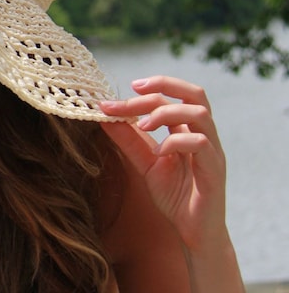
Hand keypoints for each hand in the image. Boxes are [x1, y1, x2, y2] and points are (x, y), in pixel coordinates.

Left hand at [99, 75, 226, 251]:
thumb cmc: (174, 195)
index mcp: (189, 130)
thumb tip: (105, 115)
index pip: (172, 97)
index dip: (147, 90)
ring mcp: (212, 152)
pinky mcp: (215, 171)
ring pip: (200, 114)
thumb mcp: (145, 162)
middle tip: (134, 89)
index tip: (120, 92)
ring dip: (167, 113)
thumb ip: (128, 139)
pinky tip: (159, 153)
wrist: (194, 234)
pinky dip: (177, 142)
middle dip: (164, 85)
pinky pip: (201, 143)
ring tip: (143, 125)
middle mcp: (204, 135)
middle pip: (195, 94)